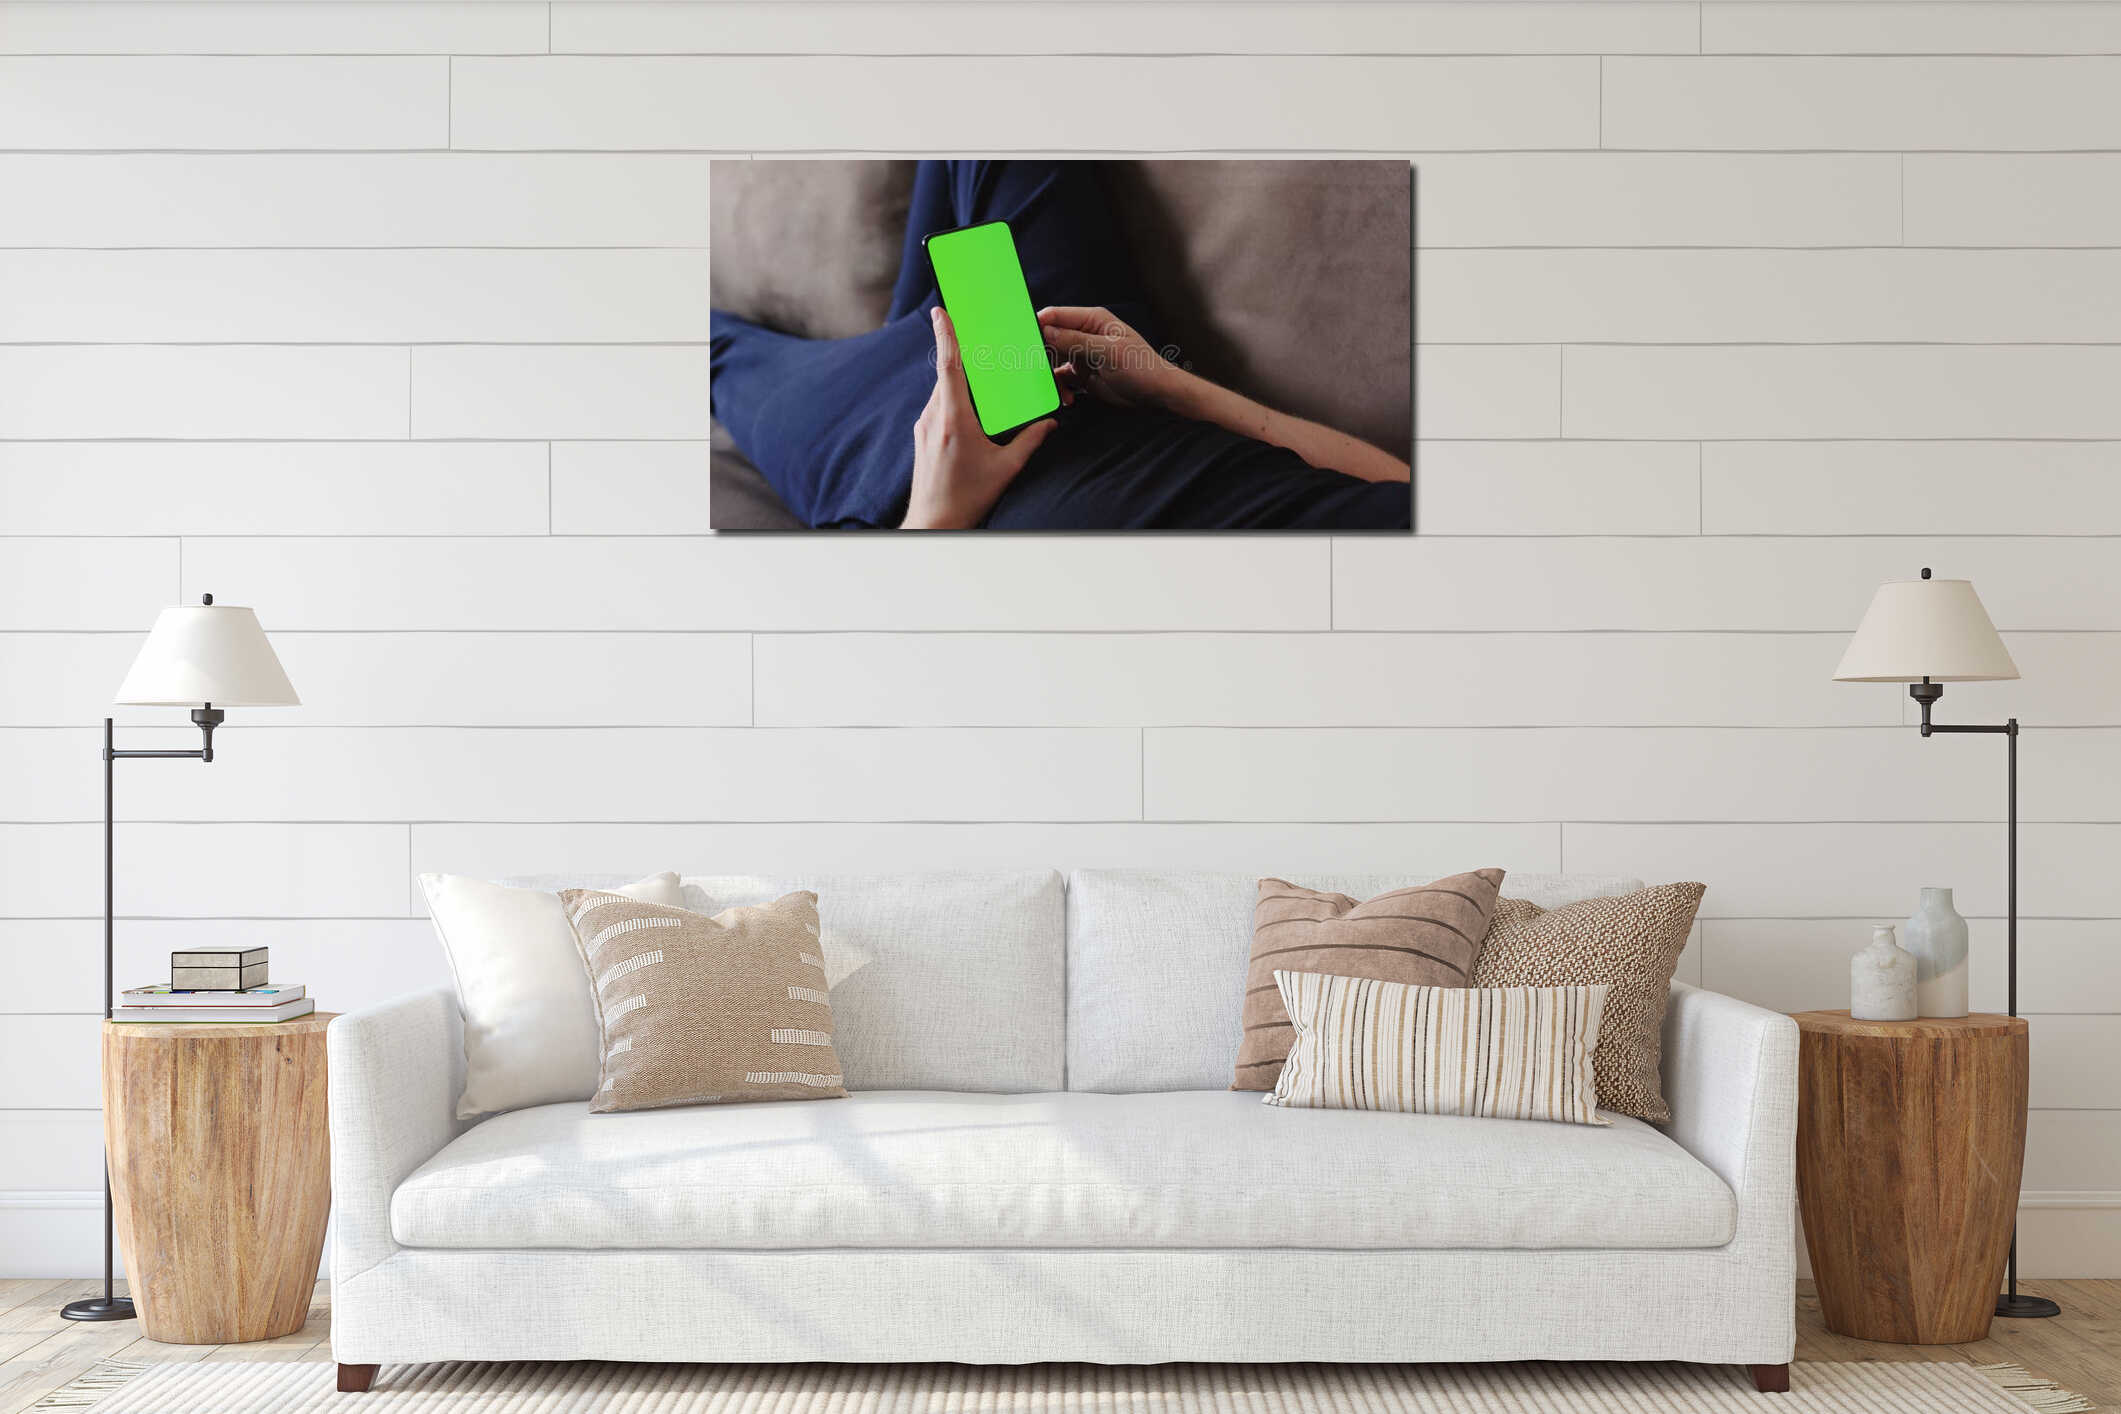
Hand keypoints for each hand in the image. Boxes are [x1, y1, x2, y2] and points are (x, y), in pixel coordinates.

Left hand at [902, 307, 1057, 530]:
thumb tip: (1050, 422)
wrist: (933, 524)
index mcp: (954, 419)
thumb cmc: (967, 498)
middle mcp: (933, 417)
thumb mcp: (1006, 469)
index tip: (941, 312)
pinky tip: (970, 407)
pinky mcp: (921, 436)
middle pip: (947, 375)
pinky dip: (953, 398)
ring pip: (942, 391)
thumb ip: (1030, 441)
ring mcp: (924, 426)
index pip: (949, 367)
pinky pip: (938, 406)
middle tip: (979, 340)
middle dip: (962, 357)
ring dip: (959, 381)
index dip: (946, 336)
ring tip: (980, 375)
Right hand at [1037, 305, 1179, 409]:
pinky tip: (1068, 400)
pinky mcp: (1082, 376)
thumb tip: (1046, 330)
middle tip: (1032, 370)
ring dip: (1050, 377)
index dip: (1037, 324)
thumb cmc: (1141, 367)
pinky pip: (1061, 380)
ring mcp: (1082, 356)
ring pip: (1052, 362)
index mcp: (1092, 321)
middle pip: (1050, 339)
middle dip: (1040, 355)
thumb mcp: (1108, 352)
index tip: (1021, 338)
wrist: (1156, 395)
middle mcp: (1083, 335)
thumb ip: (1076, 341)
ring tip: (1057, 391)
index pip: (1056, 316)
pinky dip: (1060, 390)